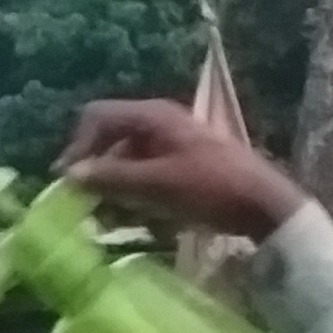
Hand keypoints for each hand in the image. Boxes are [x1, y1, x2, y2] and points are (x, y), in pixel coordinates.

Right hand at [57, 99, 309, 244]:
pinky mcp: (180, 164)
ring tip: (104, 217)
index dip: (78, 145)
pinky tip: (130, 216)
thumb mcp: (157, 184)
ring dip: (110, 184)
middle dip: (93, 168)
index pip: (98, 117)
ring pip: (125, 158)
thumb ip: (112, 177)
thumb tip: (69, 174)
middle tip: (83, 203)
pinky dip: (131, 191)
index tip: (70, 181)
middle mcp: (158, 122)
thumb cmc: (211, 188)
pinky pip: (143, 172)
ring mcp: (171, 142)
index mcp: (153, 116)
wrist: (263, 204)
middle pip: (109, 137)